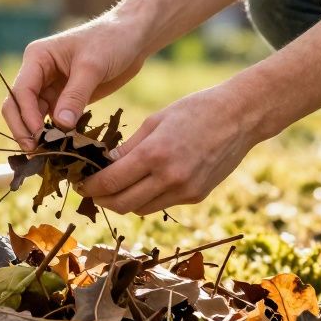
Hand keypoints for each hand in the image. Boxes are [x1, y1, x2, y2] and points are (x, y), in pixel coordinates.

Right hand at [1, 14, 151, 148]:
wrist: (132, 37)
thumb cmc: (111, 41)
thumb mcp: (92, 67)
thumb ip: (75, 96)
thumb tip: (60, 126)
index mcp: (37, 58)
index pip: (21, 91)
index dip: (26, 116)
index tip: (39, 138)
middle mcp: (38, 73)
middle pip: (18, 106)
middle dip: (24, 129)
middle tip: (35, 153)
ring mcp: (50, 87)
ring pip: (33, 116)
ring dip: (38, 135)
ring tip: (48, 156)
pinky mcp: (64, 99)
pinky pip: (52, 120)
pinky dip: (54, 134)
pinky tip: (61, 148)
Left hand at [76, 83, 267, 215]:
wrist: (240, 117)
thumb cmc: (194, 110)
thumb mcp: (155, 121)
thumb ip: (128, 148)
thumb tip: (103, 165)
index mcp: (154, 154)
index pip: (110, 182)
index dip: (90, 187)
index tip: (80, 184)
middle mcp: (169, 178)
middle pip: (122, 204)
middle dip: (102, 200)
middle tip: (91, 191)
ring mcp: (185, 190)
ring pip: (141, 209)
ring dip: (123, 202)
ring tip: (114, 189)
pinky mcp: (196, 196)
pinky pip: (162, 204)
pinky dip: (147, 198)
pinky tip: (143, 184)